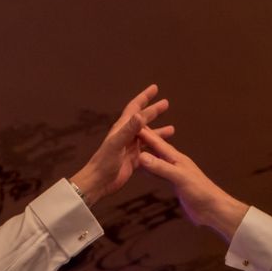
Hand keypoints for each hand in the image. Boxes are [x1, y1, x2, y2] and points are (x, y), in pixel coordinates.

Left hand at [72, 84, 171, 208]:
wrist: (99, 182)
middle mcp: (127, 135)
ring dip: (159, 131)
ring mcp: (131, 147)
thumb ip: (129, 130)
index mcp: (122, 128)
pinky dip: (157, 148)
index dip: (144, 97)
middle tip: (166, 103)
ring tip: (172, 128)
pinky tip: (166, 149)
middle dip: (154, 111)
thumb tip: (140, 115)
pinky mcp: (134, 159)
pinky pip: (148, 151)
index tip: (155, 88)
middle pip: (143, 119)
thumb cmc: (105, 162)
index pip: (135, 108)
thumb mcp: (117, 144)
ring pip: (148, 136)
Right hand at [132, 126, 245, 242]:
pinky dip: (149, 170)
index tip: (131, 123)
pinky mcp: (175, 185)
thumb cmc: (200, 192)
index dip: (145, 134)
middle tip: (129, 132)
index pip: (157, 143)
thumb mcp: (179, 178)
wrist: (213, 210)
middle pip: (156, 149)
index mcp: (177, 158)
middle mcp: (175, 163)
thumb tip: (141, 156)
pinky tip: (144, 170)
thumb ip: (161, 167)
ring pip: (157, 161)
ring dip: (145, 154)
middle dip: (144, 140)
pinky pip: (158, 174)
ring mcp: (175, 174)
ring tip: (133, 149)